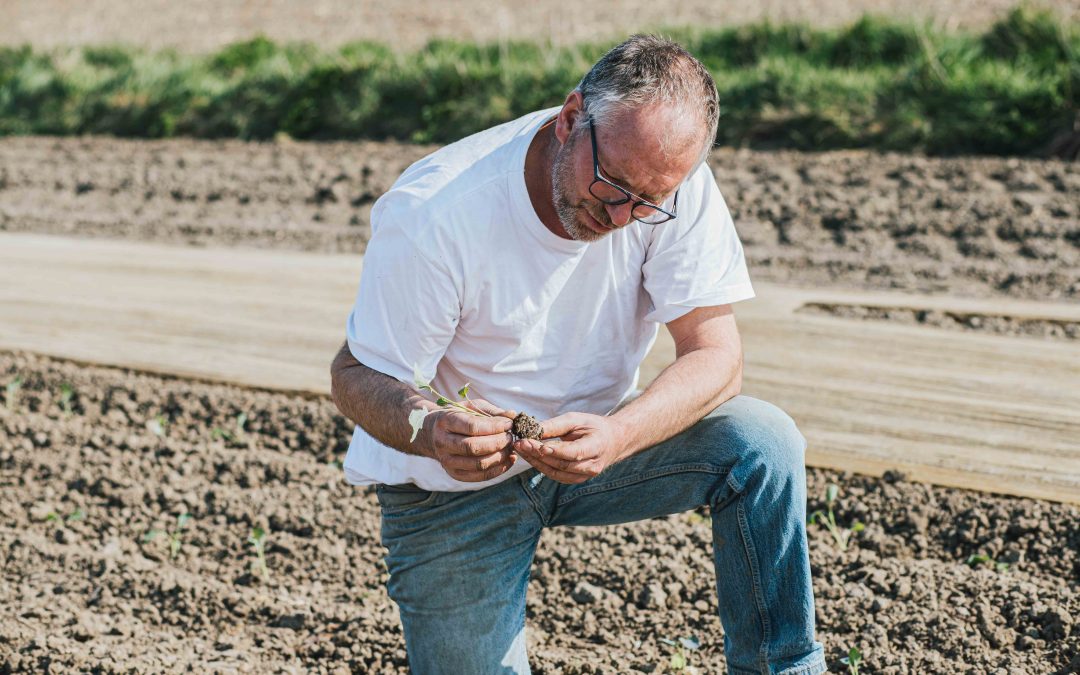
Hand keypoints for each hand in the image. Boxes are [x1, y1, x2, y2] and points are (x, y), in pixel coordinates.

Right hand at [422, 398, 517, 481]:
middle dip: (498, 442)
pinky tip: (509, 459)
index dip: (494, 427)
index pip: (472, 427)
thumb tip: (513, 416)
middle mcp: (443, 443)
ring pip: (479, 464)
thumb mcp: (471, 407)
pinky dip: (499, 469)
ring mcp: (447, 461)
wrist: (432, 434)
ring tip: (510, 447)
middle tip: (510, 437)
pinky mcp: (455, 474)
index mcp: (445, 422)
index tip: (509, 424)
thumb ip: (492, 412)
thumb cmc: (458, 417)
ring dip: (500, 456)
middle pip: (475, 447)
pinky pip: (480, 476)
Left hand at [512, 412, 626, 483]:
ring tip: (520, 449)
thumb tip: (532, 429)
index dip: (553, 450)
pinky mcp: (576, 479)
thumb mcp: (576, 419)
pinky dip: (541, 466)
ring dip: (535, 462)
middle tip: (520, 443)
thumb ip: (555, 425)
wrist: (611, 441)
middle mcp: (592, 466)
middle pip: (561, 464)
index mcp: (597, 447)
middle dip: (538, 454)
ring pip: (556, 472)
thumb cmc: (593, 427)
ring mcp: (585, 476)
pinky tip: (529, 456)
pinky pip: (556, 475)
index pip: (573, 452)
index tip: (533, 442)